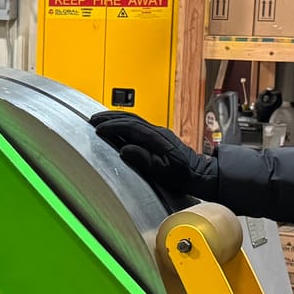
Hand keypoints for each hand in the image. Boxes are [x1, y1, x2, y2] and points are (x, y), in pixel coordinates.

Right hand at [89, 110, 217, 201]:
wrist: (199, 173)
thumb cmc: (183, 175)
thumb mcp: (164, 172)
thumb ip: (144, 160)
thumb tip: (125, 150)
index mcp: (158, 138)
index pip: (131, 127)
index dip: (113, 127)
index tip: (98, 129)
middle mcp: (158, 131)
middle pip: (130, 118)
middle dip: (110, 117)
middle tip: (93, 120)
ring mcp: (159, 132)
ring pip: (133, 118)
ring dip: (115, 117)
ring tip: (100, 119)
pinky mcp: (158, 135)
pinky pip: (137, 124)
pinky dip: (123, 122)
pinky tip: (116, 126)